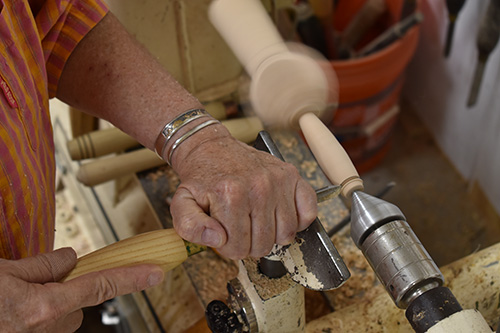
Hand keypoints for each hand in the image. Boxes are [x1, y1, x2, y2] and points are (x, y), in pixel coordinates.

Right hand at [0, 248, 163, 331]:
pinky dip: (37, 311)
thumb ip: (42, 265)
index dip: (131, 278)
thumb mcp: (2, 271)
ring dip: (48, 300)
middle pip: (77, 300)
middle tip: (28, 280)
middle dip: (65, 287)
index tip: (156, 273)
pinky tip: (13, 306)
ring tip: (12, 296)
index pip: (98, 285)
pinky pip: (46, 322)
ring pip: (61, 312)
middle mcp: (44, 328)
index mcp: (41, 308)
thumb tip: (69, 260)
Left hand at [170, 133, 317, 259]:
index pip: (238, 249)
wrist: (211, 148)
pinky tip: (278, 216)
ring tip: (256, 222)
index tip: (224, 234)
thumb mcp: (182, 202)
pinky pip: (308, 213)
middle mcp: (259, 187)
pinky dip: (297, 221)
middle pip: (264, 245)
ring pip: (286, 235)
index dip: (228, 247)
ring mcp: (278, 181)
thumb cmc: (200, 178)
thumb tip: (218, 239)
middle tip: (239, 228)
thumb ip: (190, 226)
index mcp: (231, 196)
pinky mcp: (292, 176)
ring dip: (271, 235)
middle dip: (249, 243)